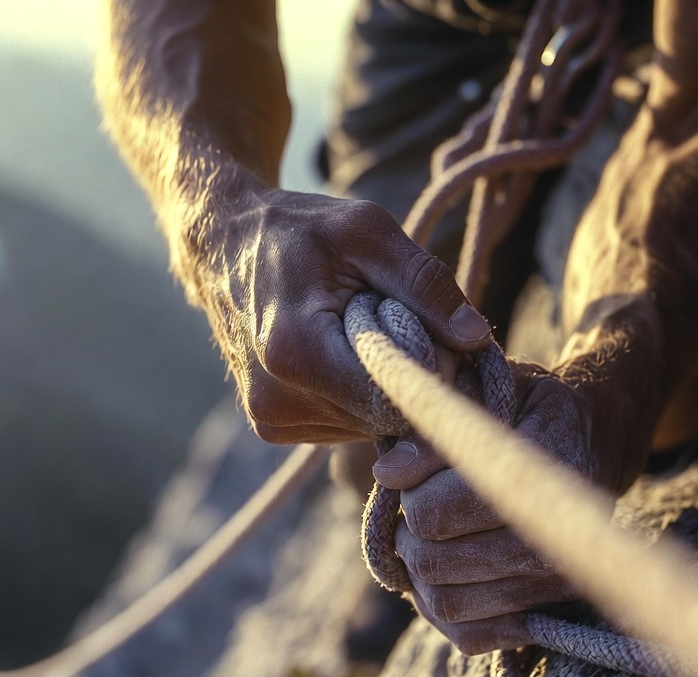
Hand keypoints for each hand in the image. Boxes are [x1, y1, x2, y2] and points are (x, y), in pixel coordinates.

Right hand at [196, 187, 491, 443]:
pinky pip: (344, 423)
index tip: (441, 336)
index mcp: (296, 352)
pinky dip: (359, 394)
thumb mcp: (366, 231)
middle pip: (383, 418)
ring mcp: (272, 420)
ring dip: (383, 386)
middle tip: (405, 323)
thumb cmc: (297, 229)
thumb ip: (424, 284)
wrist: (221, 246)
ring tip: (364, 331)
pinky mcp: (273, 426)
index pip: (392, 400)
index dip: (431, 373)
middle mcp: (278, 400)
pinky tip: (345, 353)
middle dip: (410, 378)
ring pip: (367, 426)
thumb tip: (476, 337)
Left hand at [371, 360, 650, 653]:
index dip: (410, 496)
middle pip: (434, 563)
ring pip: (447, 604)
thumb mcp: (484, 395)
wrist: (594, 440)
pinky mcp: (548, 608)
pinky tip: (449, 575)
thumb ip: (434, 432)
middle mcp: (553, 533)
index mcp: (538, 466)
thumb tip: (387, 474)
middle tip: (415, 511)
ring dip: (420, 575)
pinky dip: (445, 611)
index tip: (413, 476)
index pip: (435, 513)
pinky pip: (471, 637)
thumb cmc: (526, 410)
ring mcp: (554, 578)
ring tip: (428, 540)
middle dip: (408, 537)